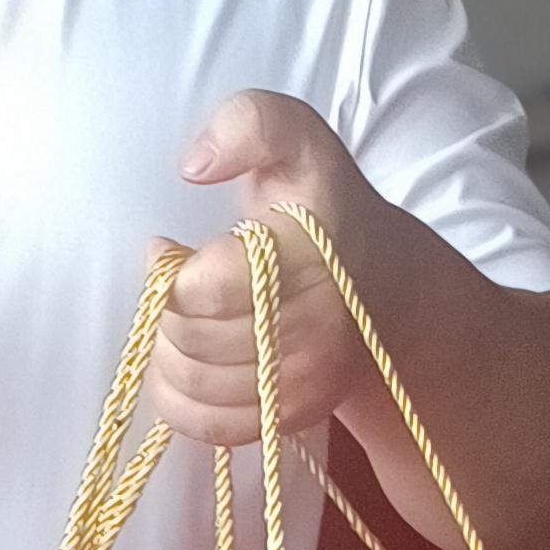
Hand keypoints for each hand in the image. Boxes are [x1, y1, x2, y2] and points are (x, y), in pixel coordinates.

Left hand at [154, 93, 375, 447]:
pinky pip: (207, 425)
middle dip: (164, 307)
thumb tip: (195, 166)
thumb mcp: (298, 142)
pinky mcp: (292, 415)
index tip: (170, 247)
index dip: (168, 269)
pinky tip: (185, 358)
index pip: (203, 288)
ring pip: (191, 381)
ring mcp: (306, 380)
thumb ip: (250, 123)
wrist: (385, 285)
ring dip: (166, 349)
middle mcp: (315, 329)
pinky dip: (177, 397)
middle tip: (175, 282)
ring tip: (183, 315)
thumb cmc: (324, 209)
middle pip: (189, 337)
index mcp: (311, 256)